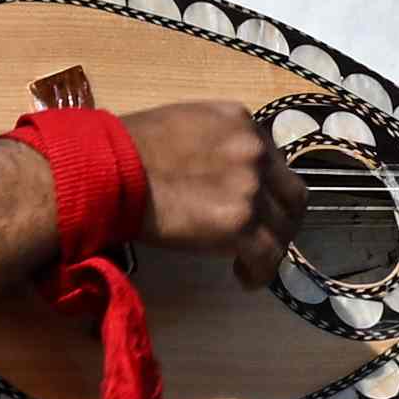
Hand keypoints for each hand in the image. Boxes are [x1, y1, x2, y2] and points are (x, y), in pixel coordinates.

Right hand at [114, 92, 299, 283]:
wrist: (108, 170)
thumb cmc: (128, 149)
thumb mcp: (184, 125)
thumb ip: (215, 142)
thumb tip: (221, 171)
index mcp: (241, 121)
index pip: (273, 160)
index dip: (267, 188)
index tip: (255, 206)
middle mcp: (254, 149)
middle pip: (291, 194)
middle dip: (282, 219)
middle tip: (265, 237)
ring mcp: (250, 185)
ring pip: (282, 227)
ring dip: (271, 247)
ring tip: (250, 262)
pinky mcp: (239, 221)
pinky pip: (267, 255)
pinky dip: (260, 272)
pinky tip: (243, 277)